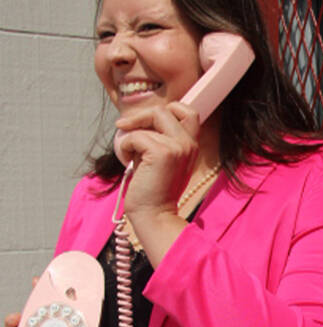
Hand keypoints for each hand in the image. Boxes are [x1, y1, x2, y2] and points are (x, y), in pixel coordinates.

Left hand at [115, 102, 199, 220]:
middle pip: (165, 109)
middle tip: (125, 127)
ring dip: (132, 133)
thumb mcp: (161, 158)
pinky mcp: (162, 153)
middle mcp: (189, 143)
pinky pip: (136, 136)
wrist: (154, 214)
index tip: (148, 122)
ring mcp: (178, 147)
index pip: (188, 112)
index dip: (167, 109)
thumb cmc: (153, 189)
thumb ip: (158, 138)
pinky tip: (128, 162)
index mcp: (191, 145)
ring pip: (151, 118)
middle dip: (141, 115)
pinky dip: (125, 146)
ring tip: (129, 153)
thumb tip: (139, 121)